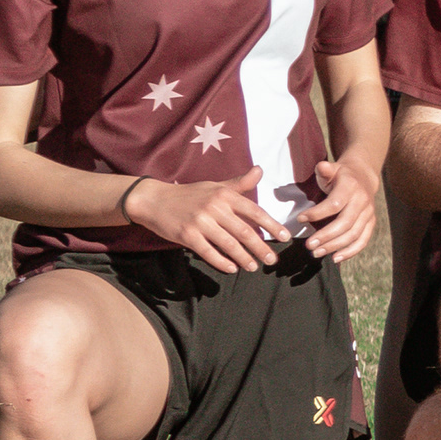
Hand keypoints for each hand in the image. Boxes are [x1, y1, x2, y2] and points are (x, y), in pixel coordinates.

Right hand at [130, 170, 287, 271]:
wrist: (155, 200)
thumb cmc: (190, 194)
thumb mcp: (216, 186)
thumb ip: (239, 183)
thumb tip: (260, 170)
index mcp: (225, 195)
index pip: (255, 212)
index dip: (272, 225)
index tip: (285, 237)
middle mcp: (215, 207)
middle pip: (245, 231)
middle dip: (261, 247)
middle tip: (272, 260)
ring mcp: (200, 222)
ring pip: (228, 244)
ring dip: (243, 258)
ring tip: (254, 267)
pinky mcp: (187, 235)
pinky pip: (208, 252)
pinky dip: (221, 262)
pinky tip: (232, 268)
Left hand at [293, 155, 382, 264]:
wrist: (364, 177)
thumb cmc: (340, 175)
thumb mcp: (332, 168)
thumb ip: (325, 169)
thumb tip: (322, 166)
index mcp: (351, 187)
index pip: (335, 204)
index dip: (317, 213)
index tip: (300, 218)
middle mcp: (362, 201)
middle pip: (345, 223)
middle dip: (326, 236)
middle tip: (308, 245)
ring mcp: (368, 214)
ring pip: (353, 234)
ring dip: (334, 246)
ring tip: (316, 253)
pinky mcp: (370, 223)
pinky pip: (363, 240)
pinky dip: (351, 252)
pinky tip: (335, 258)